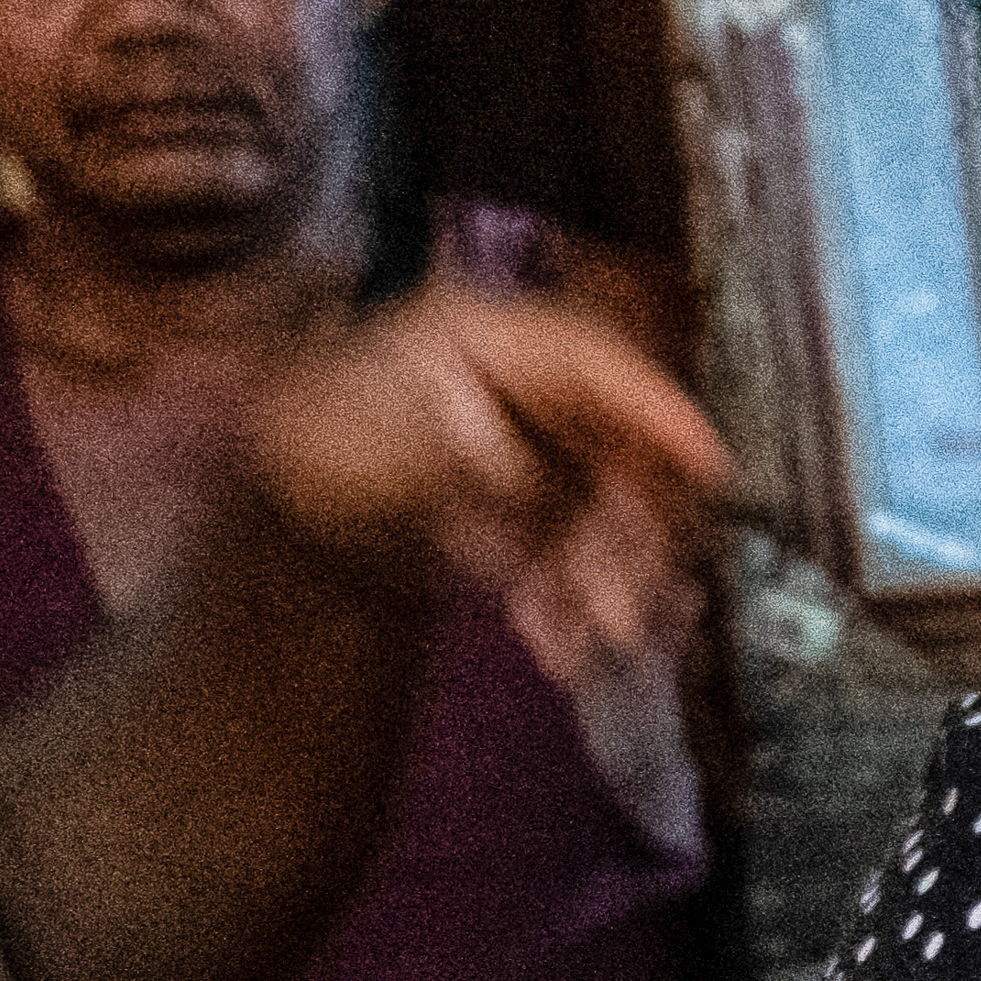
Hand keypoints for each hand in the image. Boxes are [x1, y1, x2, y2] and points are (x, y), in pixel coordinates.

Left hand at [235, 285, 733, 680]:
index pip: (597, 361)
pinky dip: (577, 597)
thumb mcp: (370, 441)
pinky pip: (584, 547)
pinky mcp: (533, 505)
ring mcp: (534, 442)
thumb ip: (456, 443)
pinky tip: (555, 642)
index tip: (709, 464)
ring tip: (576, 641)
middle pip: (622, 445)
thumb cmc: (311, 461)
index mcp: (484, 338)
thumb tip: (515, 460)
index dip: (660, 410)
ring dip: (609, 580)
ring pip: (614, 507)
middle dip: (629, 533)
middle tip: (618, 609)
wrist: (271, 529)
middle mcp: (525, 384)